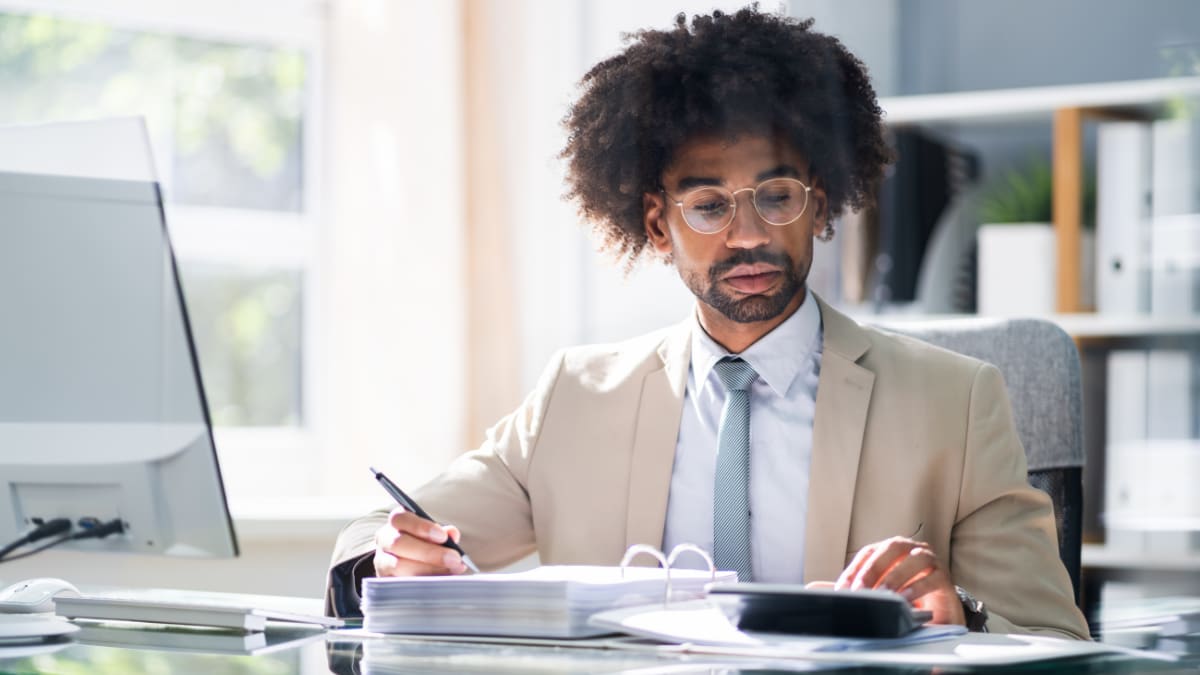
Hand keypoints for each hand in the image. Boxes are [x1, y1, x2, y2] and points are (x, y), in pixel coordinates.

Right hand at [373, 507, 467, 576]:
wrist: (410, 566)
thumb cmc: (425, 545)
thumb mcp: (434, 535)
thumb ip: (443, 533)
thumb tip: (452, 533)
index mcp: (397, 522)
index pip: (401, 518)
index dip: (420, 527)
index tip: (442, 536)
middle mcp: (385, 540)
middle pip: (399, 543)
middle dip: (429, 552)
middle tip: (454, 559)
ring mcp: (381, 562)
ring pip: (398, 565)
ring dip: (428, 570)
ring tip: (451, 572)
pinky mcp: (384, 582)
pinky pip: (399, 584)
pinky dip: (421, 584)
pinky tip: (439, 583)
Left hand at [835, 536, 964, 626]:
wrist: (939, 614)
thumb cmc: (905, 598)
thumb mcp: (880, 592)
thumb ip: (858, 588)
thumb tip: (827, 589)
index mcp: (891, 550)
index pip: (869, 552)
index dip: (855, 569)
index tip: (843, 589)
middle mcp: (911, 549)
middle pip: (892, 547)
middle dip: (874, 568)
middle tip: (861, 590)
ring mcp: (930, 561)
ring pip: (915, 558)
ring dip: (896, 576)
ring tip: (884, 594)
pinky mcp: (945, 578)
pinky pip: (933, 578)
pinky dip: (918, 587)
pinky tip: (905, 599)